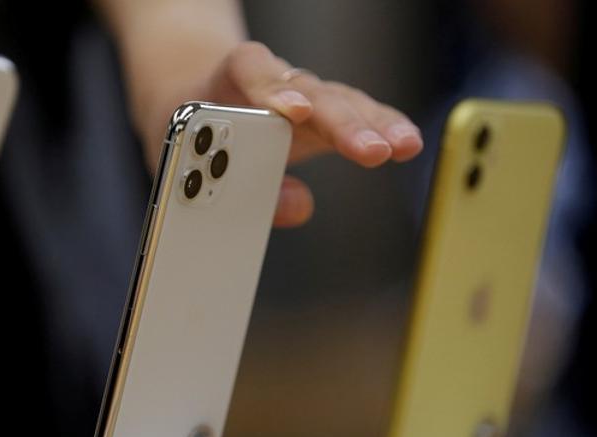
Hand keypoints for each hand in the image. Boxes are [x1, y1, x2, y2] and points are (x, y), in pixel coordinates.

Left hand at [143, 42, 423, 227]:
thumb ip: (233, 185)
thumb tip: (297, 206)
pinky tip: (406, 144)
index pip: (251, 70)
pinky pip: (358, 111)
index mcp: (227, 80)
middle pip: (309, 91)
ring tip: (398, 148)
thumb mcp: (190, 162)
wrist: (196, 100)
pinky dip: (382, 125)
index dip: (273, 89)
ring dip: (370, 125)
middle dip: (339, 122)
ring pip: (339, 100)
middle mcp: (273, 79)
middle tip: (368, 150)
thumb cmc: (194, 135)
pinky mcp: (325, 108)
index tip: (294, 112)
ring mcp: (304, 92)